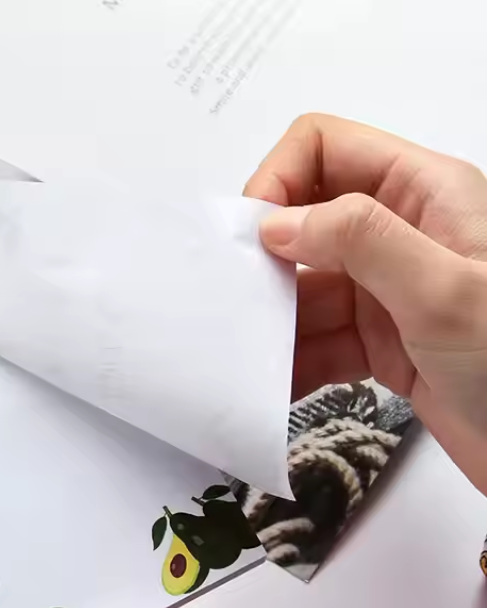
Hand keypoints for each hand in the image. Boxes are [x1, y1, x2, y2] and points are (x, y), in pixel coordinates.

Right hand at [245, 114, 486, 495]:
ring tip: (251, 352)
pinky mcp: (380, 343)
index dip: (279, 180)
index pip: (325, 148)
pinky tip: (277, 383)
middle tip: (238, 300)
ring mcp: (387, 292)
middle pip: (306, 220)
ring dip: (275, 319)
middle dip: (266, 258)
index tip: (252, 237)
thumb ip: (360, 240)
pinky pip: (318, 340)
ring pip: (305, 288)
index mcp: (423, 193)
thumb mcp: (444, 290)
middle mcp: (400, 235)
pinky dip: (293, 361)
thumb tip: (277, 223)